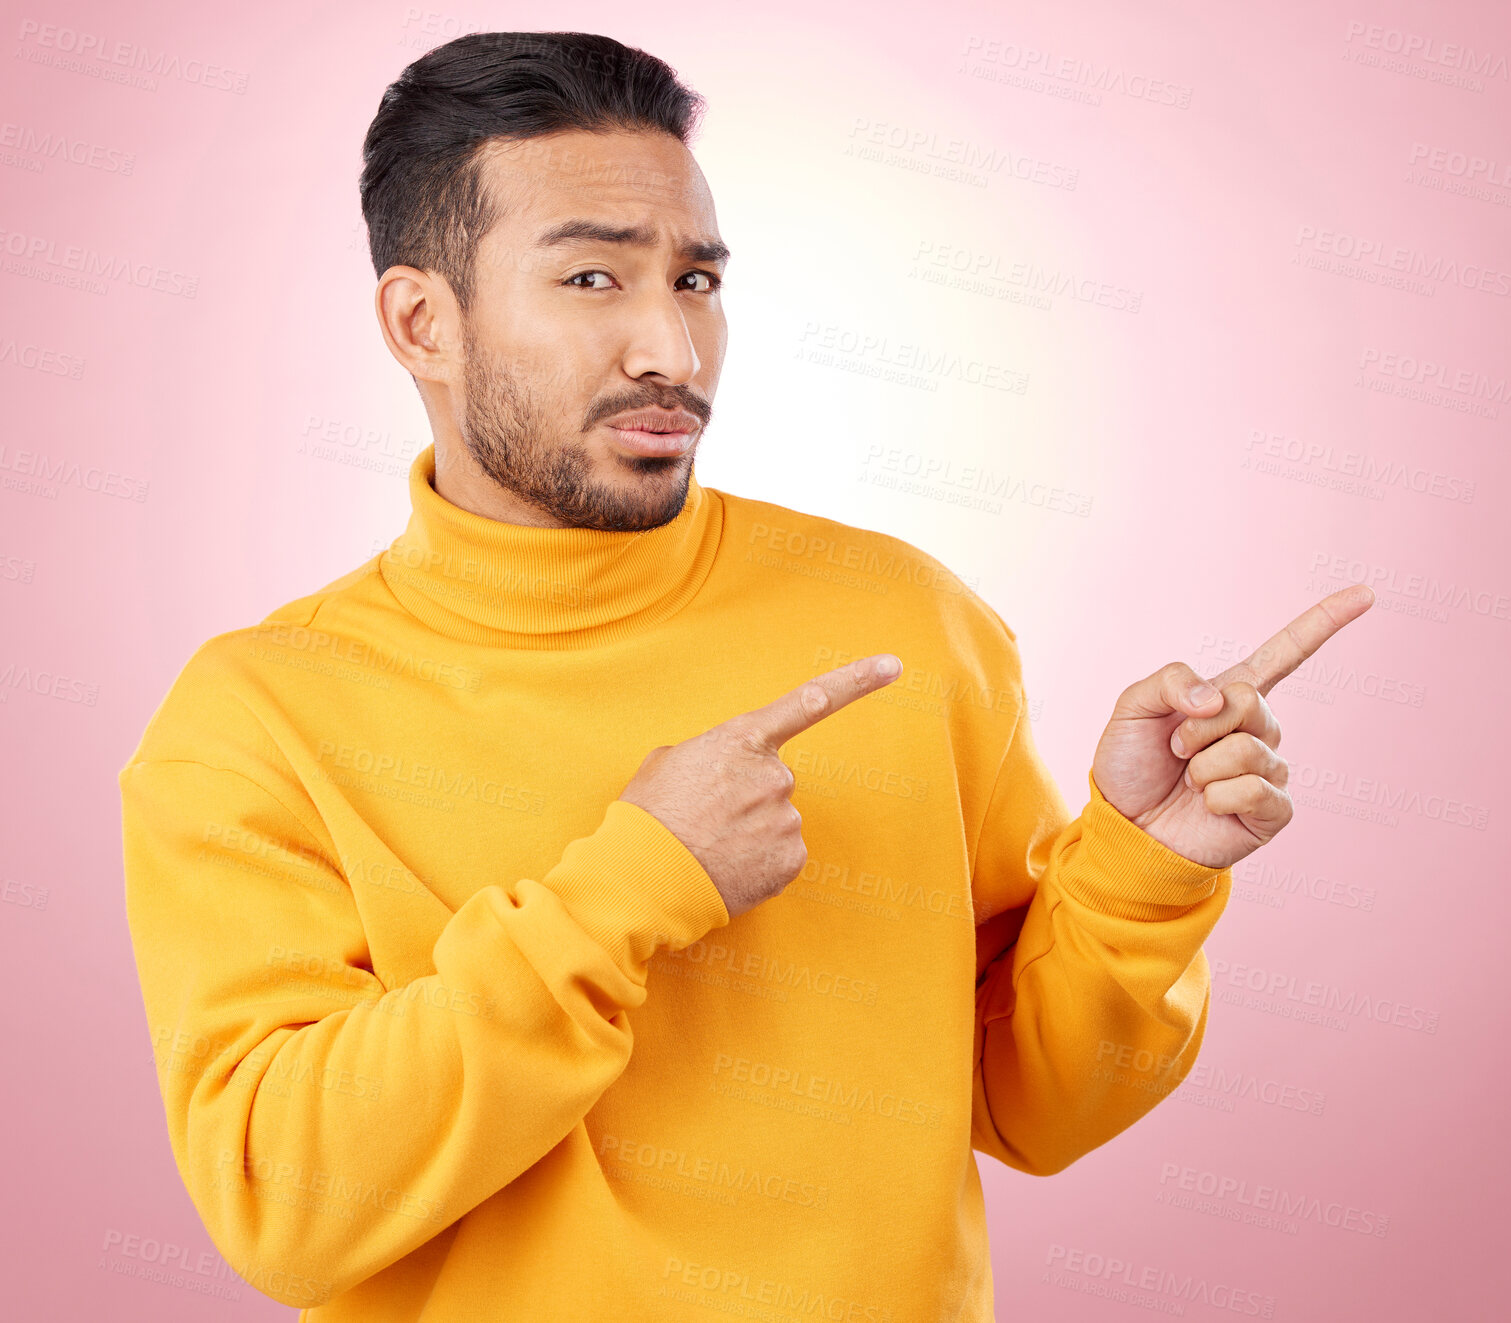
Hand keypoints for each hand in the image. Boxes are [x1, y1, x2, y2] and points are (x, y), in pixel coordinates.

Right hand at [618, 654, 901, 917]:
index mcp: (743, 740)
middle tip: (708, 818)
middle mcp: (775, 775)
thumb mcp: (667, 763)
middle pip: (775, 781)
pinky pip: (782, 854)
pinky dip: (759, 862)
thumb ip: (707, 753)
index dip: (857, 681)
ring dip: (751, 832)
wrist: (646, 877)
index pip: (810, 701)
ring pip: (778, 820)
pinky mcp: (792, 859)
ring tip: (712, 845)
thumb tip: (718, 772)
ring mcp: (787, 818)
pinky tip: (729, 866)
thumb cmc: (649, 816)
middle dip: (748, 798)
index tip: (893, 665)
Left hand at [1089, 586, 1375, 868]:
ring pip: (1248, 748)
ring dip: (1203, 766)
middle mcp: (1258, 729)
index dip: (1324, 623)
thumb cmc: (1130, 766)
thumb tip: (1218, 699)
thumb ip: (1169, 683)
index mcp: (1229, 697)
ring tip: (1189, 780)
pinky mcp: (1273, 810)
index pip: (1285, 653)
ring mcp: (1270, 769)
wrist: (1125, 827)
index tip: (1365, 594)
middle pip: (1249, 701)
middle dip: (1199, 725)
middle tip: (1177, 749)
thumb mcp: (1132, 709)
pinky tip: (1208, 806)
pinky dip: (1218, 797)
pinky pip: (1256, 791)